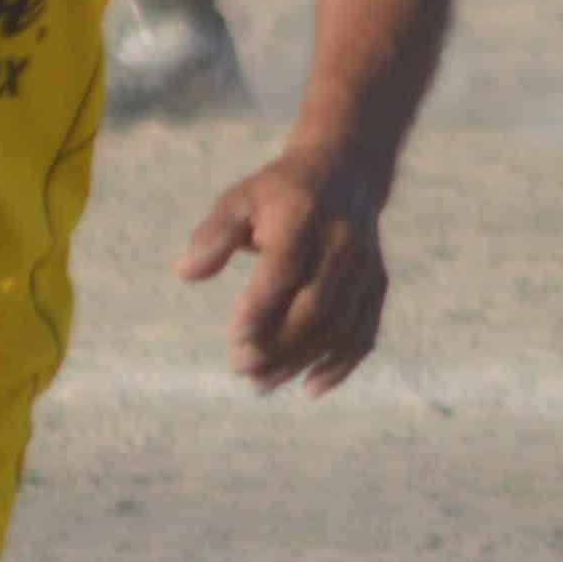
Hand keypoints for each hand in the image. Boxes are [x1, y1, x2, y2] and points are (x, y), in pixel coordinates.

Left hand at [179, 155, 389, 396]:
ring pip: (338, 326)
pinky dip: (340, 365)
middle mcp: (341, 243)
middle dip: (278, 343)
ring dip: (300, 361)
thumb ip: (213, 235)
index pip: (285, 268)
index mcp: (303, 215)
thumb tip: (185, 272)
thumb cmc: (276, 195)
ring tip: (261, 383)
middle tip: (240, 367)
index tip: (234, 336)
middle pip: (315, 305)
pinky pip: (364, 333)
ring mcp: (364, 267)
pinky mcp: (377, 286)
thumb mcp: (239, 200)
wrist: (343, 174)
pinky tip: (309, 387)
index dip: (262, 306)